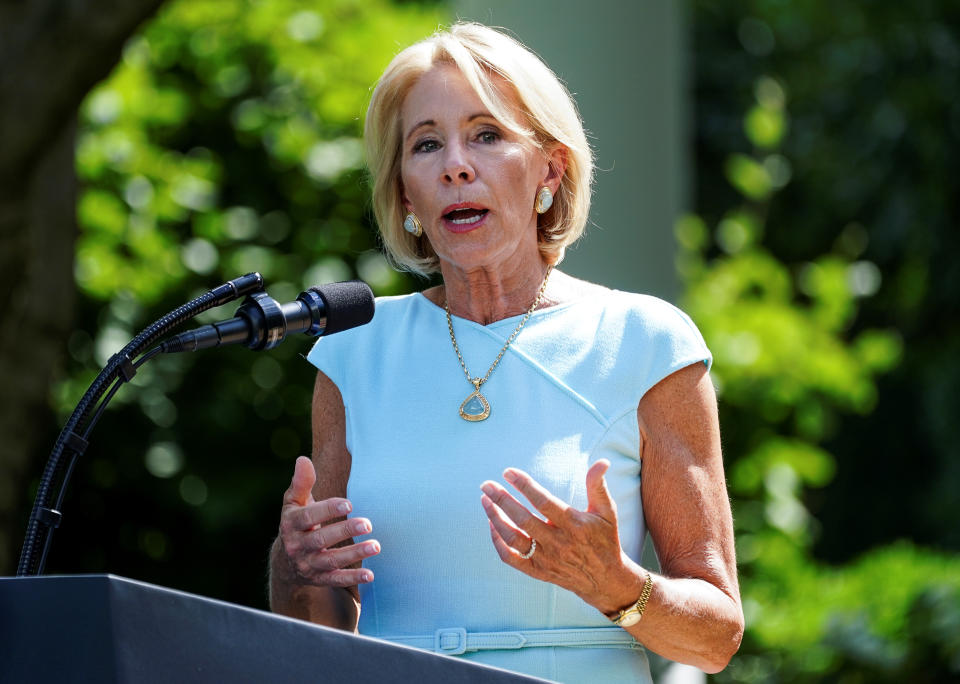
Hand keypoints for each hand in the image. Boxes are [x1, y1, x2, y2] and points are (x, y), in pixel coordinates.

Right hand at [278, 456, 379, 586]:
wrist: (284, 561)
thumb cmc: (296, 522)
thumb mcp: (293, 503)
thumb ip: (301, 483)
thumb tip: (302, 460)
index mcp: (291, 524)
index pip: (308, 516)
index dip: (328, 510)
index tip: (348, 504)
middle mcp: (297, 546)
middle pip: (321, 539)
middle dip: (344, 531)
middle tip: (367, 523)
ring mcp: (308, 564)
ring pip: (331, 561)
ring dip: (354, 554)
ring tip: (376, 546)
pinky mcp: (318, 579)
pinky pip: (336, 579)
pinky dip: (352, 578)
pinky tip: (370, 574)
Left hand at [480, 460, 642, 614]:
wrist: (605, 580)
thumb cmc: (605, 539)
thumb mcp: (607, 511)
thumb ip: (598, 485)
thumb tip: (602, 461)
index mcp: (574, 525)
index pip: (543, 502)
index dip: (524, 486)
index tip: (508, 472)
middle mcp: (558, 543)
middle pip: (523, 520)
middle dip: (501, 500)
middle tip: (486, 484)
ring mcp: (546, 559)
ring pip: (513, 539)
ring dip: (495, 519)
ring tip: (485, 501)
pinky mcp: (538, 571)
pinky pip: (511, 558)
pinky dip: (498, 542)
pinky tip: (492, 525)